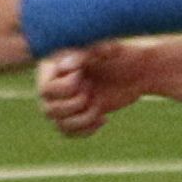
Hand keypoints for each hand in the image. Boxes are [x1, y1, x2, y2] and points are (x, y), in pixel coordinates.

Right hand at [37, 42, 155, 139]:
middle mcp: (54, 86)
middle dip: (76, 105)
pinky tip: (103, 118)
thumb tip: (65, 66)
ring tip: (99, 108)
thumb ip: (85, 54)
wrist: (135, 69)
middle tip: (92, 91)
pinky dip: (86, 130)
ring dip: (83, 120)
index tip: (83, 76)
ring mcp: (64, 102)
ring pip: (60, 124)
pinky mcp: (76, 115)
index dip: (66, 88)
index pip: (46, 90)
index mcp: (54, 68)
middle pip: (49, 110)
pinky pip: (69, 132)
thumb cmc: (118, 54)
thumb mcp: (103, 49)